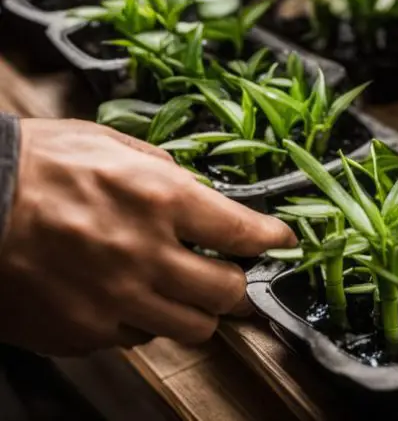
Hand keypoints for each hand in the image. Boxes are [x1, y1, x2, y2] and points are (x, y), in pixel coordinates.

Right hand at [0, 119, 295, 355]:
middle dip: (237, 283)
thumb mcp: (108, 144)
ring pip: (193, 328)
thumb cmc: (32, 165)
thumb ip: (164, 171)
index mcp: (158, 199)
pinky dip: (144, 322)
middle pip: (228, 292)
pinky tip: (129, 298)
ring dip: (198, 310)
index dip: (270, 240)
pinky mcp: (83, 332)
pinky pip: (137, 339)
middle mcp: (144, 255)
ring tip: (184, 291)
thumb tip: (200, 192)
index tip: (279, 242)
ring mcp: (114, 300)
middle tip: (229, 273)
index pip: (241, 232)